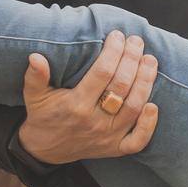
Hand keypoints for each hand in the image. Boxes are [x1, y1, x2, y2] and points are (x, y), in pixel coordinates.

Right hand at [14, 31, 159, 164]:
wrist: (44, 151)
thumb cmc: (43, 116)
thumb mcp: (34, 96)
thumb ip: (35, 76)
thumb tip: (36, 56)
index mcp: (75, 105)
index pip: (102, 73)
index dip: (113, 52)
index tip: (118, 35)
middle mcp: (94, 121)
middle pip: (122, 86)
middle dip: (132, 60)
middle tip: (137, 41)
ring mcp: (107, 137)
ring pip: (134, 107)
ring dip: (146, 82)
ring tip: (150, 60)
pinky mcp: (114, 149)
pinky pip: (137, 141)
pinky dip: (148, 125)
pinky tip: (153, 105)